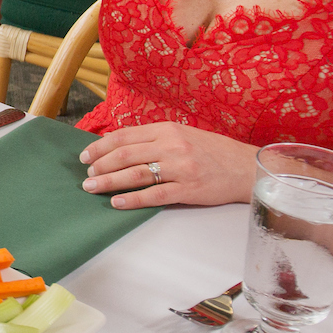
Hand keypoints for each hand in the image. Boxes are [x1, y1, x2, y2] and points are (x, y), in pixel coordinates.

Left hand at [76, 122, 259, 209]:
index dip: (100, 147)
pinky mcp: (188, 189)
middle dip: (100, 165)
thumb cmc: (213, 152)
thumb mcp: (183, 135)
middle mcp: (172, 145)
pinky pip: (154, 195)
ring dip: (109, 182)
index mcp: (167, 129)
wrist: (246, 168)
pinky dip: (132, 199)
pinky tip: (117, 202)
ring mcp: (180, 168)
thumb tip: (119, 147)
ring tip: (92, 188)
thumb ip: (154, 139)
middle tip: (86, 176)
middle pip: (125, 154)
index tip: (86, 156)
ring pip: (135, 174)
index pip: (124, 136)